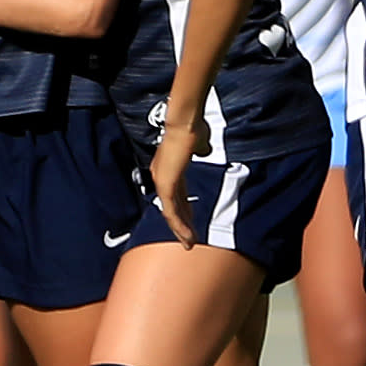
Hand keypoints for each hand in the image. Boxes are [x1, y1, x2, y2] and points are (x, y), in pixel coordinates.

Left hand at [148, 119, 209, 246]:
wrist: (185, 122)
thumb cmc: (192, 128)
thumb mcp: (199, 143)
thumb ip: (200, 149)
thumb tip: (204, 149)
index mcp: (167, 168)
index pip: (174, 195)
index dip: (183, 209)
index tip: (191, 220)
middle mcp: (161, 176)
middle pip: (170, 207)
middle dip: (181, 225)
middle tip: (189, 239)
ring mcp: (162, 181)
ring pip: (170, 213)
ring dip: (180, 229)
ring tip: (189, 243)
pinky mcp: (166, 184)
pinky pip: (171, 210)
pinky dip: (179, 224)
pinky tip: (186, 234)